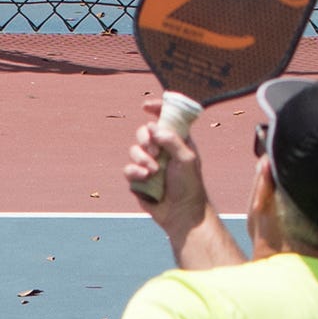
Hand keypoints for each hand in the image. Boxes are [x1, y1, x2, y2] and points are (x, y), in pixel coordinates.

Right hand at [123, 90, 207, 230]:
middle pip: (144, 131)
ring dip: (142, 159)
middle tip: (154, 151)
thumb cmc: (189, 185)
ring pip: (134, 150)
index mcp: (176, 141)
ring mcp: (149, 163)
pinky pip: (128, 168)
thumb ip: (171, 140)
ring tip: (153, 172)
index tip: (146, 106)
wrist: (180, 212)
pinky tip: (144, 178)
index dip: (156, 108)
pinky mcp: (139, 178)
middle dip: (145, 139)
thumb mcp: (186, 159)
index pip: (165, 118)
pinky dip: (134, 172)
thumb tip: (152, 125)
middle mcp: (161, 150)